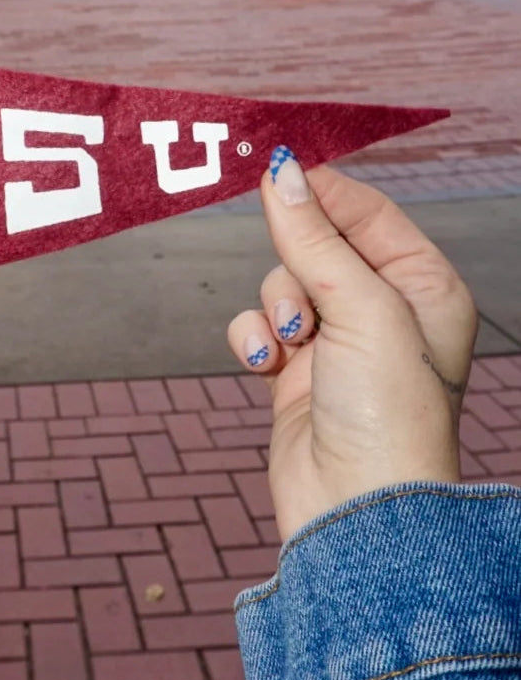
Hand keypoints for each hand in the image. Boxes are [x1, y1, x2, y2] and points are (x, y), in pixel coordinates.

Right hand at [228, 150, 476, 540]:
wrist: (353, 510)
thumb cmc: (387, 413)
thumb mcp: (360, 308)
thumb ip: (313, 237)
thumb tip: (280, 171)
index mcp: (424, 287)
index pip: (368, 213)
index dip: (324, 191)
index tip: (275, 169)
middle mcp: (383, 311)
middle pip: (316, 245)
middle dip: (296, 265)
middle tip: (299, 290)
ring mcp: (337, 342)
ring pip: (280, 284)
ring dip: (275, 308)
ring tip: (294, 346)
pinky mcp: (293, 371)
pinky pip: (257, 325)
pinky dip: (254, 339)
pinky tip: (266, 366)